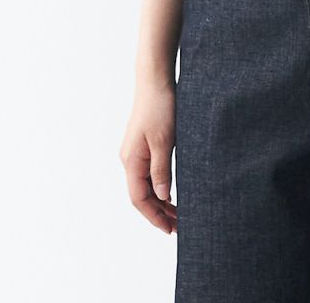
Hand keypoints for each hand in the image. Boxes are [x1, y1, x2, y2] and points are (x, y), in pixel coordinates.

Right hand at [120, 81, 177, 233]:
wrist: (155, 81)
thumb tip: (162, 196)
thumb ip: (161, 169)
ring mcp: (135, 152)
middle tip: (179, 225)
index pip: (139, 198)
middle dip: (158, 212)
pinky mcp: (143, 145)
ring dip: (160, 200)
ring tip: (178, 213)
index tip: (169, 229)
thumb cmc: (160, 107)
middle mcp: (130, 159)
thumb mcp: (164, 140)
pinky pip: (149, 173)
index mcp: (131, 161)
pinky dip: (160, 185)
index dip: (154, 216)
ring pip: (145, 185)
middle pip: (142, 195)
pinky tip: (171, 191)